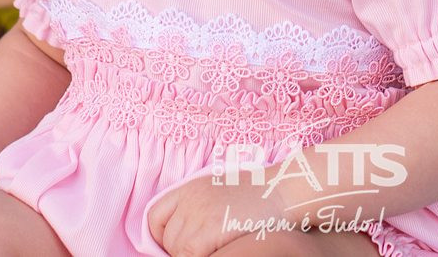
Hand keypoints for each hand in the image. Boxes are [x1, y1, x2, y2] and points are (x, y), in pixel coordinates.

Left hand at [147, 171, 289, 256]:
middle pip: (168, 237)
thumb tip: (184, 236)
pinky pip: (191, 256)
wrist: (283, 191)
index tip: (176, 246)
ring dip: (193, 256)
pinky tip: (221, 251)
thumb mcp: (220, 191)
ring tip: (217, 249)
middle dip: (181, 251)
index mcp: (190, 187)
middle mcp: (189, 199)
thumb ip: (197, 206)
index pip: (154, 216)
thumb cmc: (258, 196)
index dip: (161, 235)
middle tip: (206, 249)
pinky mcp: (209, 230)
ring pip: (178, 250)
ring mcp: (198, 213)